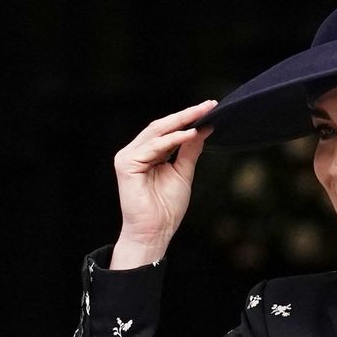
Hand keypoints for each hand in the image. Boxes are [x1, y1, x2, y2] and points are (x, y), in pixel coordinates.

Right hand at [110, 100, 216, 268]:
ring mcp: (128, 156)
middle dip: (187, 115)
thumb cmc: (167, 206)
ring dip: (182, 122)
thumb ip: (190, 150)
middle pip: (162, 126)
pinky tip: (190, 134)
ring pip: (157, 132)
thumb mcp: (184, 172)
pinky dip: (173, 140)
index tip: (210, 108)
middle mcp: (136, 151)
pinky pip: (153, 147)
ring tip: (202, 116)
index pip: (168, 129)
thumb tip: (203, 128)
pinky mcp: (126, 165)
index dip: (188, 117)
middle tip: (209, 106)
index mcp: (148, 152)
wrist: (156, 230)